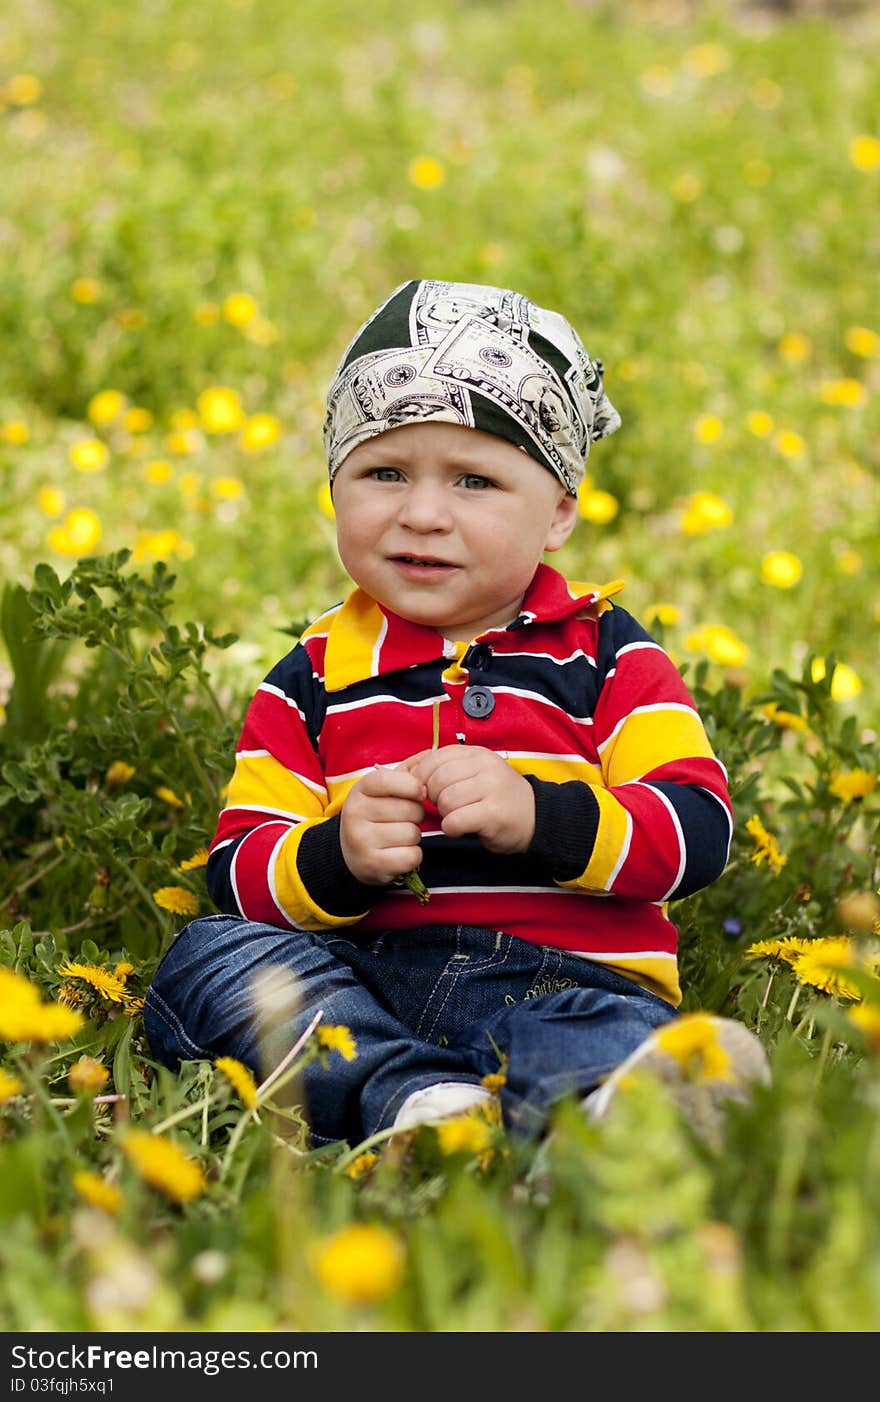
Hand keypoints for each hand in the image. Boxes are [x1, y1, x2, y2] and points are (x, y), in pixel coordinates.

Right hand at [339, 765, 425, 885]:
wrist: (350, 852)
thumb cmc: (376, 815)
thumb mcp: (384, 790)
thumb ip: (408, 771)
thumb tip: (432, 753)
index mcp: (360, 790)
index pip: (388, 780)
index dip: (412, 785)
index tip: (421, 792)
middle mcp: (355, 814)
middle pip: (409, 810)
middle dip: (416, 815)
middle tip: (406, 819)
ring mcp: (361, 841)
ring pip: (411, 834)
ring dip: (414, 836)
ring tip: (401, 836)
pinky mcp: (371, 864)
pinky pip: (410, 857)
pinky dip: (413, 856)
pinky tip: (401, 852)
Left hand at [405, 745, 534, 853]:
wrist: (537, 818)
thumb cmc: (498, 798)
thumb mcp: (475, 773)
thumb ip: (446, 768)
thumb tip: (406, 770)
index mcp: (477, 753)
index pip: (434, 758)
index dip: (422, 777)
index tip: (427, 792)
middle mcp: (486, 766)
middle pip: (436, 780)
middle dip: (433, 798)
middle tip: (445, 807)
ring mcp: (492, 788)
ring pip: (445, 801)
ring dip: (444, 814)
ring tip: (457, 816)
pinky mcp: (494, 813)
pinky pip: (455, 820)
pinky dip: (451, 828)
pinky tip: (461, 828)